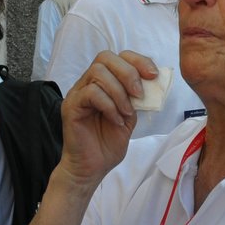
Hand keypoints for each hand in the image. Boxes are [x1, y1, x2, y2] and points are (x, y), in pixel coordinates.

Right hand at [57, 51, 160, 184]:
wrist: (92, 168)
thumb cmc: (108, 143)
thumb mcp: (130, 116)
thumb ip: (137, 98)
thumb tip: (152, 81)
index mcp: (103, 82)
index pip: (118, 57)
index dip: (138, 61)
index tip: (153, 75)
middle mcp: (87, 83)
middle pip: (105, 57)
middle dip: (128, 72)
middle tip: (139, 95)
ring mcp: (77, 93)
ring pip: (98, 72)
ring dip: (119, 92)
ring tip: (127, 113)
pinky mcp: (70, 106)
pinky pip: (91, 93)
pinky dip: (109, 105)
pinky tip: (116, 120)